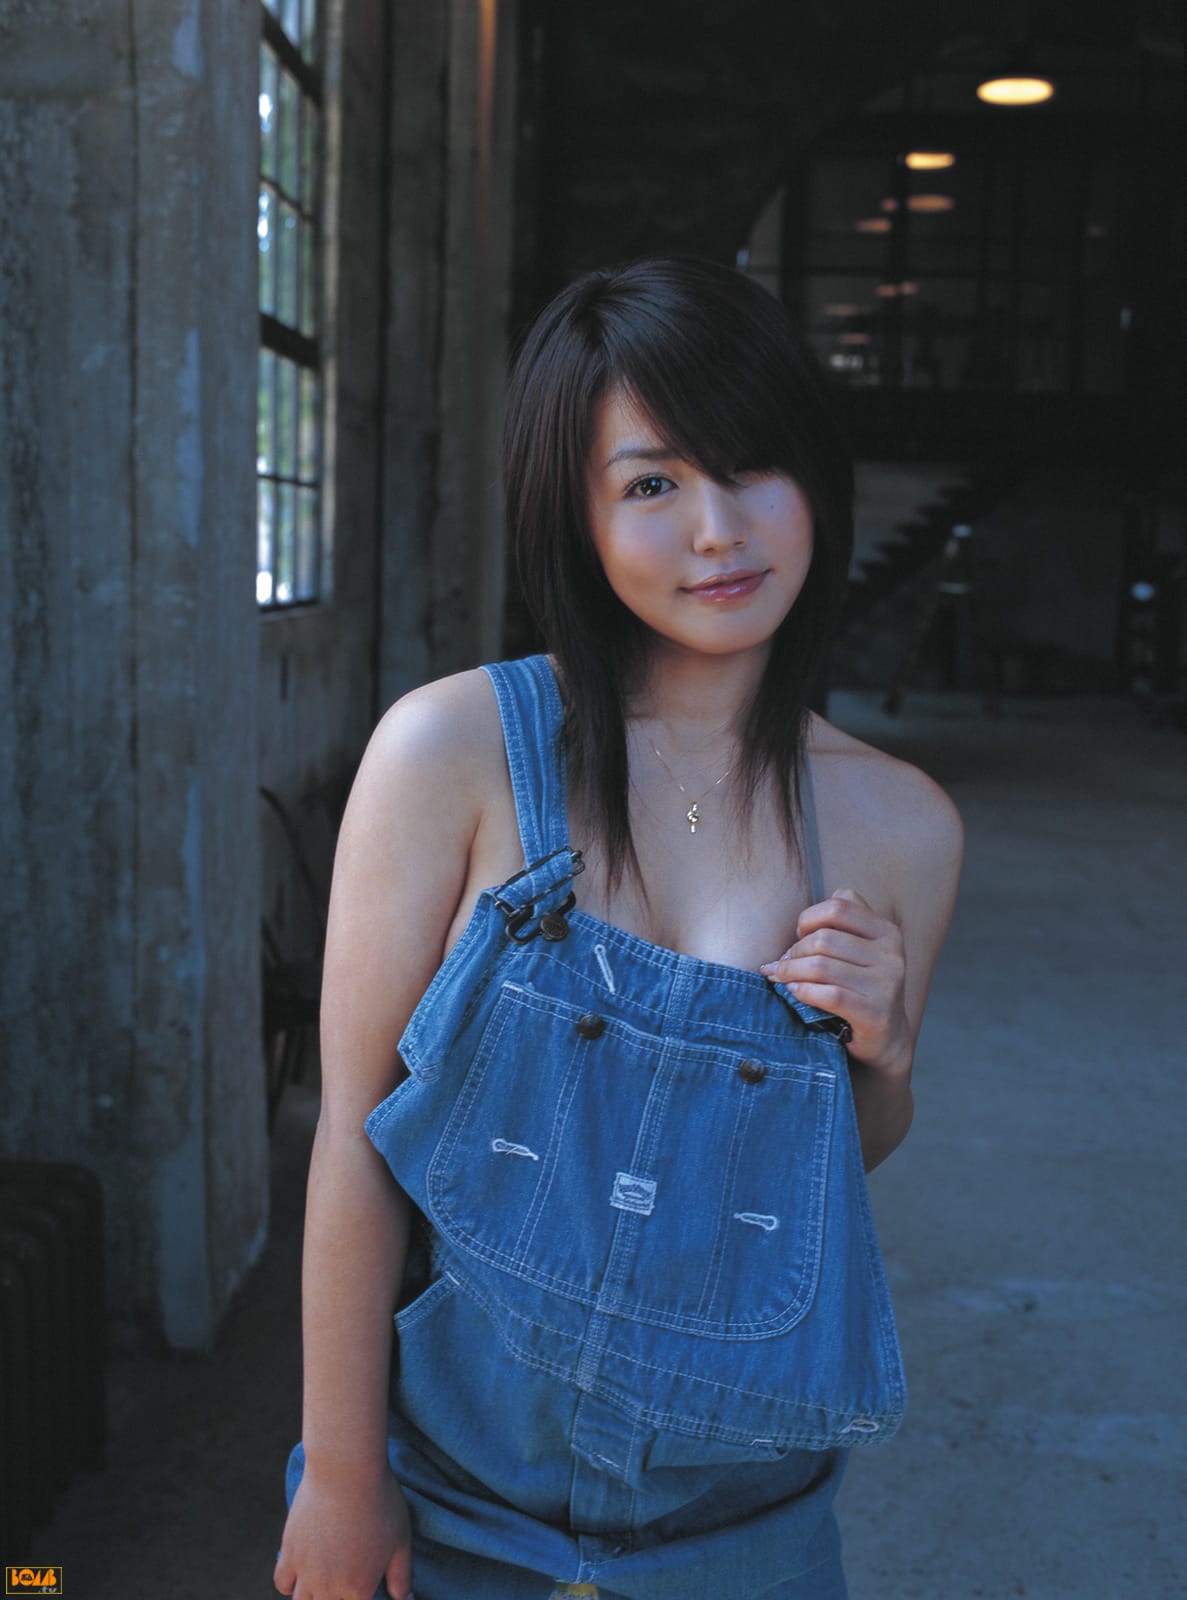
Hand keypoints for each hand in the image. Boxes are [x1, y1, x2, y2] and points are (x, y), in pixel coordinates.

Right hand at [274, 1463, 412, 1599]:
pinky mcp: (289, 1552)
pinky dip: (290, 1583)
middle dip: (338, 1596)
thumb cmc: (379, 1501)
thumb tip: (405, 1599)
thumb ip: (402, 1576)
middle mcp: (330, 1588)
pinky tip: (302, 1573)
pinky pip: (283, 1583)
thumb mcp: (401, 1540)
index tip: (363, 1580)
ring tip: (324, 1582)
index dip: (363, 1595)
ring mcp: (306, 1572)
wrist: (345, 1471)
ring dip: (313, 1595)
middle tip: (346, 1572)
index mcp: (360, 1590)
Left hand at [760, 888, 912, 1077]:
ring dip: (790, 972)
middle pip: (824, 938)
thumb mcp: (859, 952)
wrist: (886, 1038)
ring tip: (779, 978)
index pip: (839, 906)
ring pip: (821, 966)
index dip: (809, 918)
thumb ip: (838, 927)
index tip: (799, 935)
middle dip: (794, 951)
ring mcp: (885, 984)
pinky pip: (828, 995)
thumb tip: (796, 928)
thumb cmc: (861, 988)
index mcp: (886, 932)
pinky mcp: (875, 1013)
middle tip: (783, 965)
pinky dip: (803, 992)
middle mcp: (891, 955)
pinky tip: (793, 993)